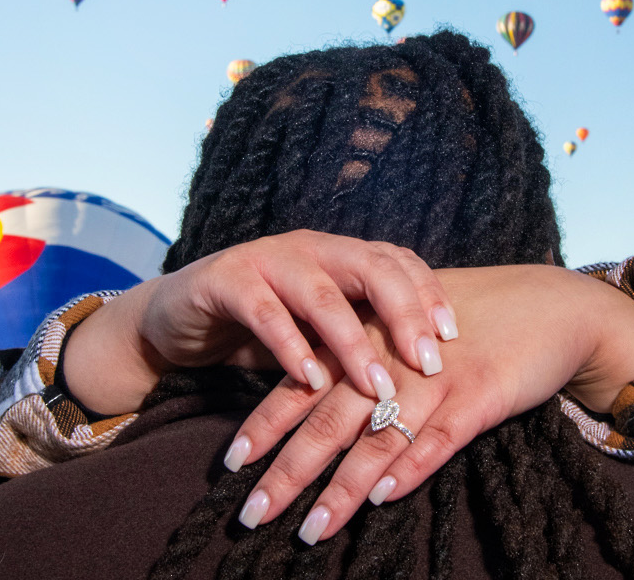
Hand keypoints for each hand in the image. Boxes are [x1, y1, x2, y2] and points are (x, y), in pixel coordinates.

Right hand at [62, 230, 457, 416]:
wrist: (180, 316)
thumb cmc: (263, 327)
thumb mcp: (318, 331)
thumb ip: (361, 337)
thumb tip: (431, 376)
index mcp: (338, 254)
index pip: (395, 260)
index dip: (427, 292)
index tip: (454, 336)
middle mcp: (309, 248)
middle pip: (369, 266)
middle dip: (404, 312)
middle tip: (428, 362)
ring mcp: (266, 259)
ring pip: (321, 292)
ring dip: (353, 342)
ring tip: (376, 386)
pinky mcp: (226, 279)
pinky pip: (264, 310)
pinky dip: (289, 344)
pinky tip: (308, 379)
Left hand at [228, 264, 633, 543]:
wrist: (547, 305)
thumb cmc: (472, 323)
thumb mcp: (407, 332)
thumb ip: (364, 363)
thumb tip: (315, 407)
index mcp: (368, 337)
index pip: (303, 382)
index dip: (266, 422)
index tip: (232, 462)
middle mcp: (391, 356)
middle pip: (328, 417)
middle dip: (288, 469)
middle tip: (251, 512)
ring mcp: (435, 377)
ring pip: (377, 436)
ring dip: (340, 487)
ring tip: (309, 528)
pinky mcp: (479, 395)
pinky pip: (438, 437)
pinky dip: (409, 468)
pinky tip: (381, 498)